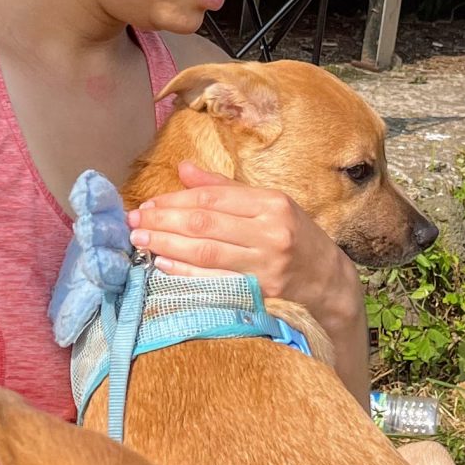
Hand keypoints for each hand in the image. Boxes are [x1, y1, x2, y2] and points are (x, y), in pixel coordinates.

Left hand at [128, 162, 360, 333]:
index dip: (174, 201)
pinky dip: (185, 273)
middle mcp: (271, 233)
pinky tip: (163, 265)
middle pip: (204, 225)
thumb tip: (183, 169)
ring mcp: (267, 267)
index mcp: (272, 204)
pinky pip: (214, 282)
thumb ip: (224, 190)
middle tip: (133, 223)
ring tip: (140, 241)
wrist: (331, 285)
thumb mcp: (269, 206)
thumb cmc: (295, 239)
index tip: (147, 204)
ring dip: (167, 246)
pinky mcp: (262, 295)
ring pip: (205, 253)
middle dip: (163, 222)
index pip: (212, 199)